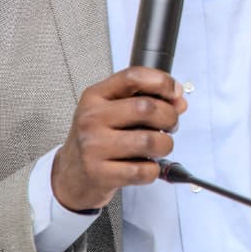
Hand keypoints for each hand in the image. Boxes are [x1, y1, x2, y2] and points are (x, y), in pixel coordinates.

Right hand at [51, 67, 186, 210]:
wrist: (70, 175)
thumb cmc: (98, 139)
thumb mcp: (113, 111)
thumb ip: (147, 100)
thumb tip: (180, 102)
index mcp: (95, 96)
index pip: (133, 77)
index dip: (162, 82)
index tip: (175, 92)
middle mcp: (91, 118)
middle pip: (147, 108)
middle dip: (170, 118)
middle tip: (170, 126)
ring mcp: (94, 146)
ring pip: (150, 141)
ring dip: (165, 145)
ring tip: (158, 147)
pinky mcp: (100, 174)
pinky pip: (144, 170)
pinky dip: (153, 170)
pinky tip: (144, 166)